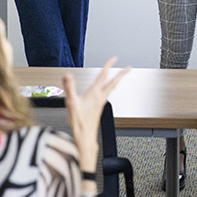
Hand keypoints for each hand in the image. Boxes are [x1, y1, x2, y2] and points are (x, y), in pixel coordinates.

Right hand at [62, 57, 130, 175]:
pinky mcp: (99, 109)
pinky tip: (106, 92)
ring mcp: (101, 104)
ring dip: (116, 81)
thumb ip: (69, 88)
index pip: (103, 76)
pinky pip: (106, 95)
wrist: (85, 138)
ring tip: (119, 76)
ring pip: (111, 89)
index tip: (113, 58)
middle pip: (113, 82)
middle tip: (128, 68)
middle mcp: (100, 98)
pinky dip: (109, 89)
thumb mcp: (72, 103)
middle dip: (121, 74)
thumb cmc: (79, 123)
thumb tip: (67, 75)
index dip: (108, 65)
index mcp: (94, 94)